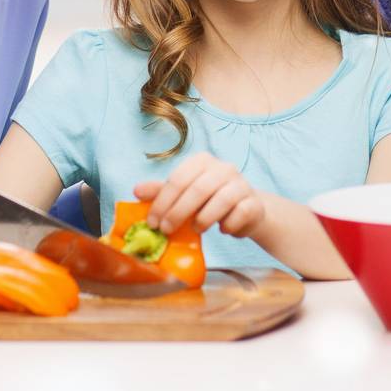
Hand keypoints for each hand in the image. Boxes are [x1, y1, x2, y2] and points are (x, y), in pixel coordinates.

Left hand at [133, 153, 264, 238]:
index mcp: (202, 161)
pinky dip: (227, 225)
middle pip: (198, 189)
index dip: (162, 201)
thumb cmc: (209, 200)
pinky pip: (239, 214)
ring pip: (221, 200)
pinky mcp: (254, 202)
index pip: (178, 178)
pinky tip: (222, 229)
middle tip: (166, 230)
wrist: (246, 210)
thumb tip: (136, 190)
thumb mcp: (184, 194)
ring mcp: (241, 184)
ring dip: (203, 219)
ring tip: (195, 229)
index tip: (152, 222)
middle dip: (177, 212)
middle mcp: (224, 168)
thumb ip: (162, 191)